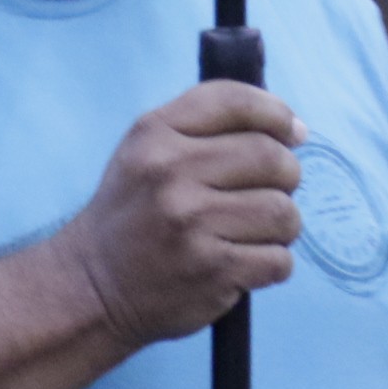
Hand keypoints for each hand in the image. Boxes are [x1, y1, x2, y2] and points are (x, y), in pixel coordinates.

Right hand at [56, 81, 303, 347]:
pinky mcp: (212, 271)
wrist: (92, 287)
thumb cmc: (133, 213)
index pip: (237, 102)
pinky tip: (245, 264)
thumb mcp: (147, 152)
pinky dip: (272, 265)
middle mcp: (170, 172)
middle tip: (269, 192)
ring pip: (283, 212)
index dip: (277, 114)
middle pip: (272, 158)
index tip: (291, 134)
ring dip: (282, 226)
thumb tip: (295, 130)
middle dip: (286, 176)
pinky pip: (279, 260)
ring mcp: (191, 223)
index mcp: (155, 134)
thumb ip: (207, 129)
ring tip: (255, 232)